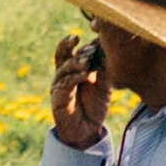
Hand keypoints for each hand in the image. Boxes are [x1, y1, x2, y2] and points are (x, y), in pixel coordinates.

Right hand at [49, 31, 110, 152]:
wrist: (87, 131)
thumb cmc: (94, 106)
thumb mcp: (103, 84)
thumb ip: (103, 67)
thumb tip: (107, 47)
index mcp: (73, 67)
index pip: (72, 49)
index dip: (78, 41)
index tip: (92, 34)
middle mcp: (63, 73)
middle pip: (62, 52)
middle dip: (72, 46)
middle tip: (86, 45)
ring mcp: (59, 84)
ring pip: (64, 66)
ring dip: (76, 62)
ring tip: (87, 61)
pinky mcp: (58, 96)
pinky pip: (65, 83)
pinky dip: (76, 77)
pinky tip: (86, 75)